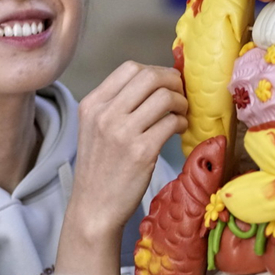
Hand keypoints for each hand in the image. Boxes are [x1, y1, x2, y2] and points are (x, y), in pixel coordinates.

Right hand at [71, 61, 187, 235]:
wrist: (94, 206)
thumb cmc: (99, 168)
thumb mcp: (94, 128)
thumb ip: (116, 105)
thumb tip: (155, 83)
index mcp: (92, 104)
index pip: (130, 68)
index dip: (156, 70)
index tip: (166, 82)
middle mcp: (105, 114)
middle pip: (150, 77)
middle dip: (173, 81)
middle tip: (181, 94)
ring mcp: (123, 132)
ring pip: (164, 97)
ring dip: (181, 102)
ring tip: (181, 113)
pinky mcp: (141, 151)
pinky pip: (171, 122)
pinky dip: (182, 122)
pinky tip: (179, 129)